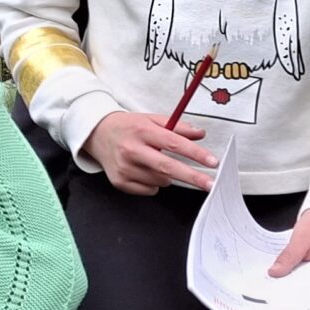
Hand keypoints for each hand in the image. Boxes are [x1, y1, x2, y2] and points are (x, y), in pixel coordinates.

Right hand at [81, 112, 218, 195]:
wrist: (97, 134)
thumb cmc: (128, 127)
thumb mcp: (151, 119)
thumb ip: (177, 126)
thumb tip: (200, 134)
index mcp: (142, 131)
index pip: (173, 143)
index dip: (195, 154)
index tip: (212, 162)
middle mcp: (132, 150)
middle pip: (167, 167)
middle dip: (192, 177)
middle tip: (210, 185)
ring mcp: (124, 168)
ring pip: (160, 180)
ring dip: (167, 175)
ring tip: (155, 162)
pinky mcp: (120, 182)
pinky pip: (149, 190)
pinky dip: (154, 184)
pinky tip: (145, 171)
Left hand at [268, 209, 309, 285]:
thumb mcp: (301, 237)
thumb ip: (288, 257)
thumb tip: (275, 273)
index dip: (298, 289)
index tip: (281, 288)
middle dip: (298, 286)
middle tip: (280, 280)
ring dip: (303, 282)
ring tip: (289, 274)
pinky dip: (307, 278)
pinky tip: (297, 272)